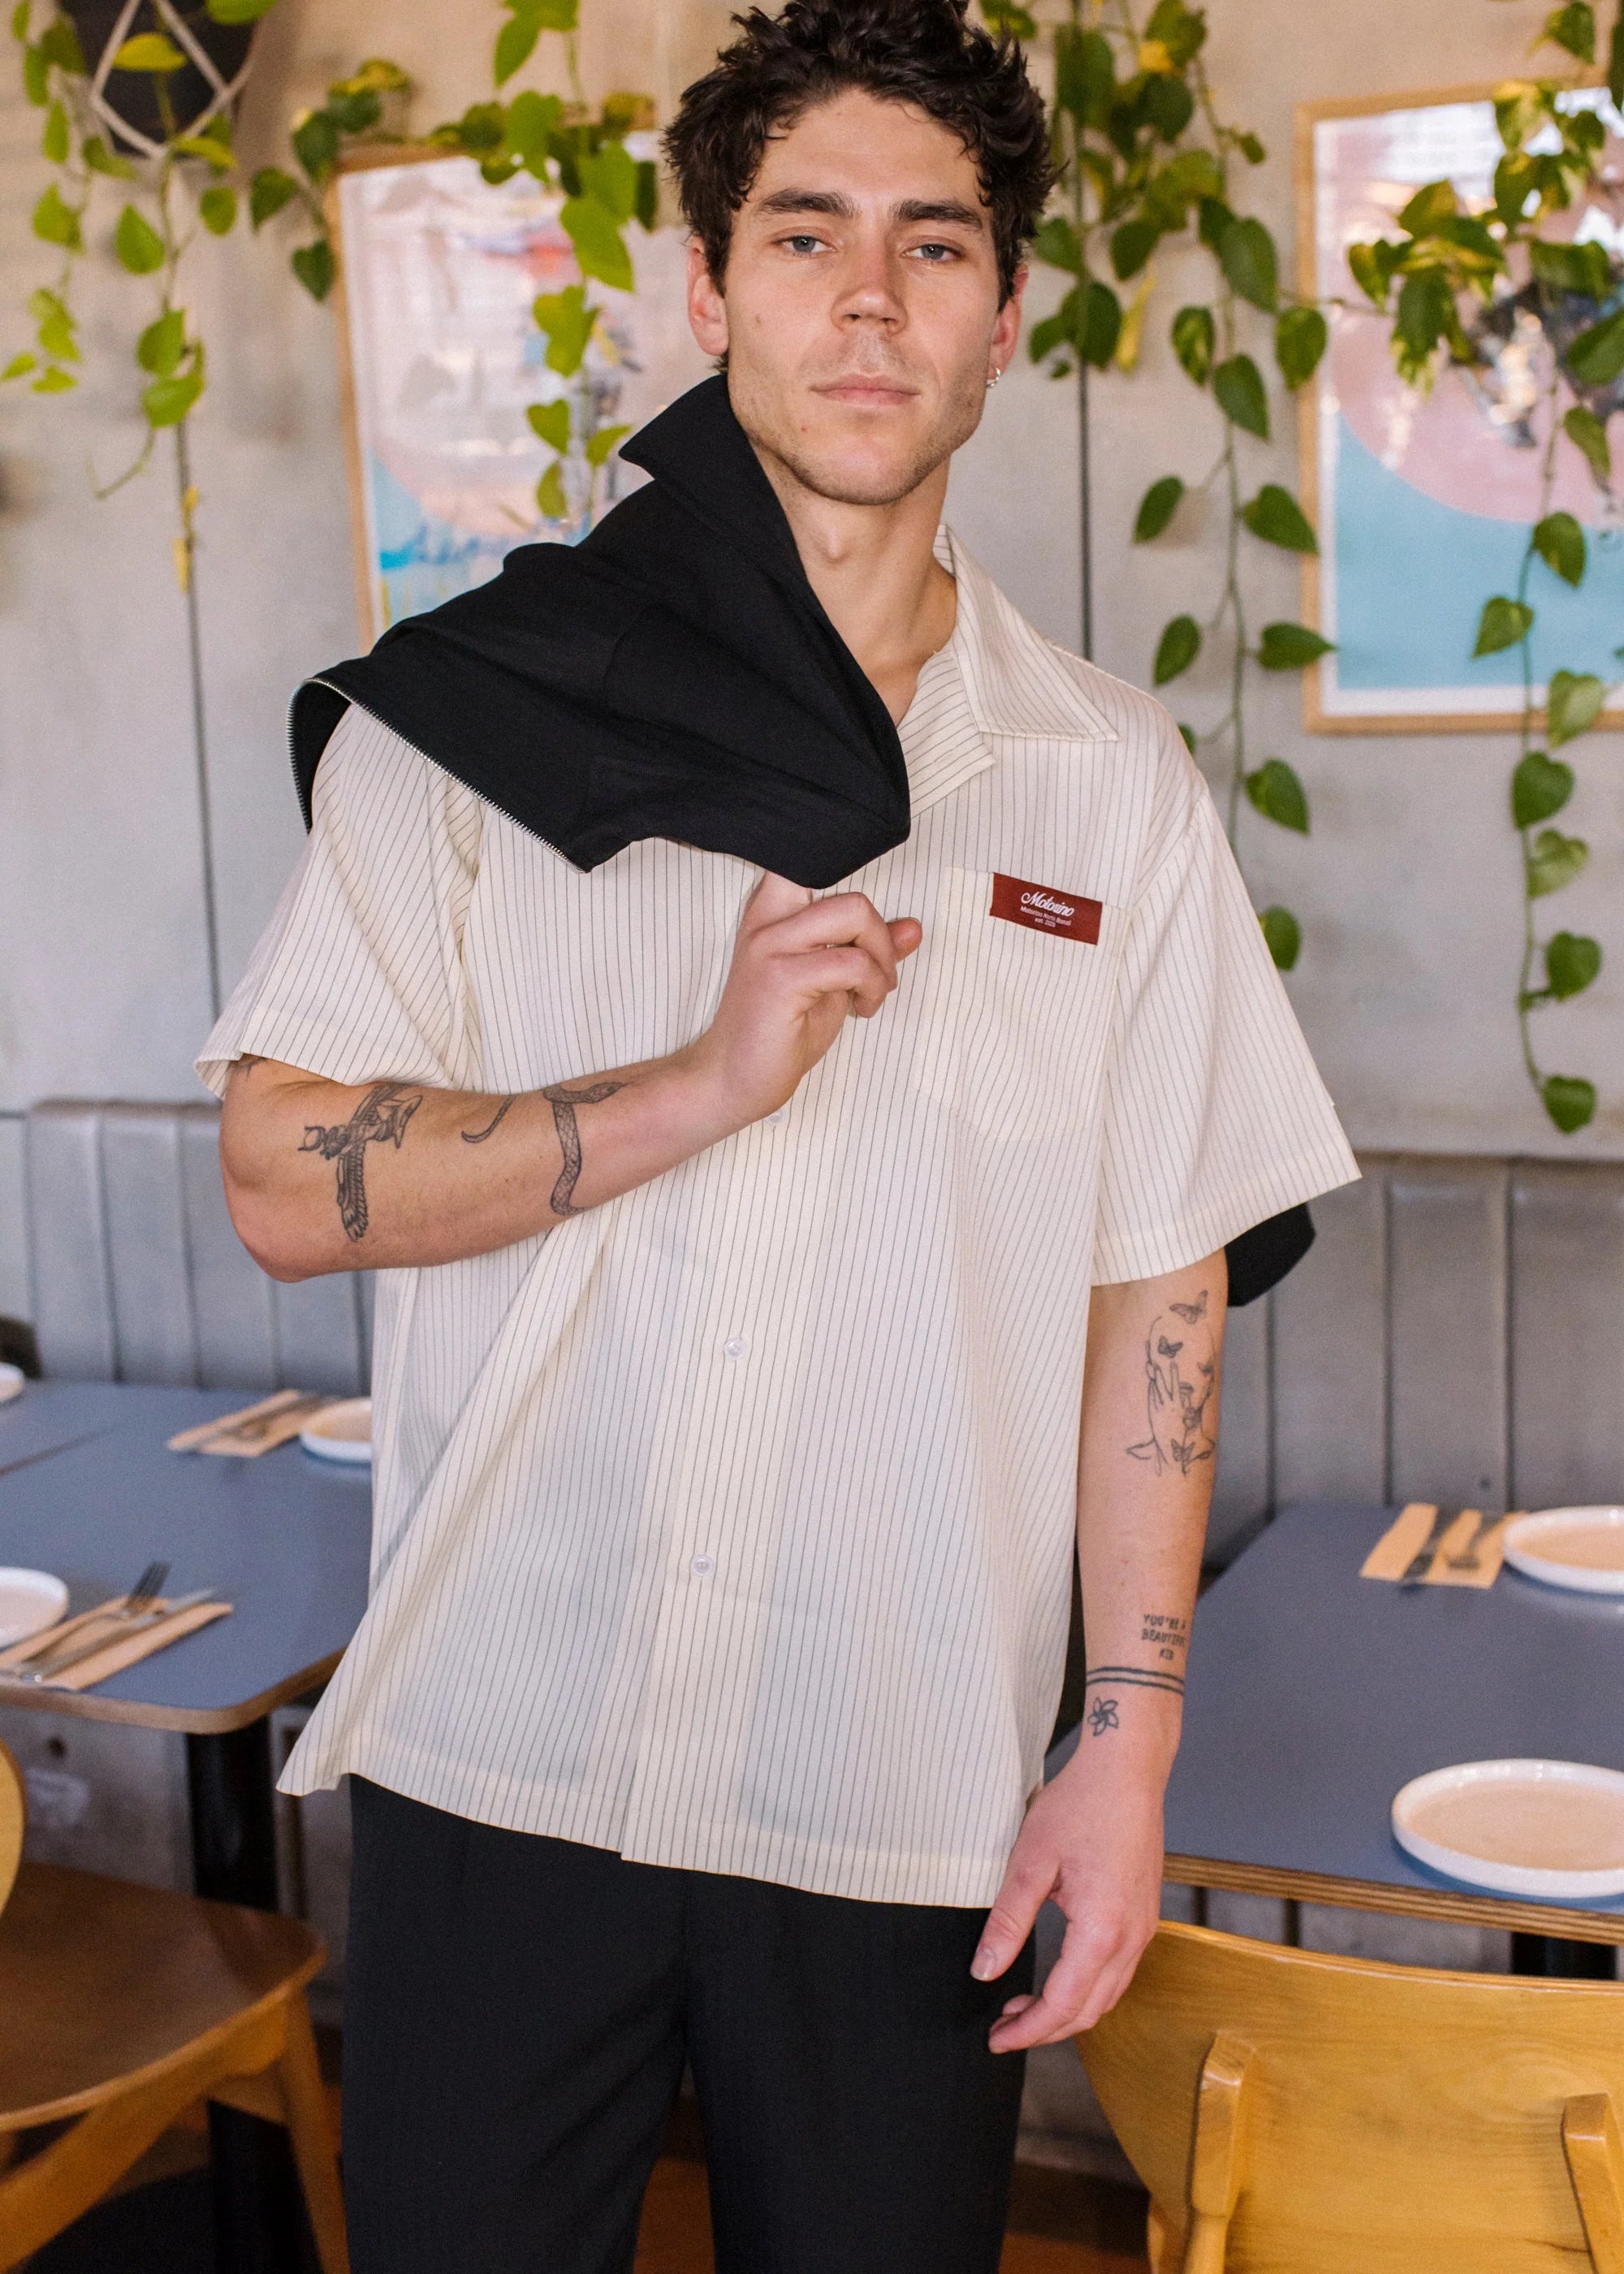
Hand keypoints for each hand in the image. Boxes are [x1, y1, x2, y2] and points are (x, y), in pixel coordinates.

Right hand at [685, 871, 921, 1130]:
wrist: (732, 1080)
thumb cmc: (778, 1032)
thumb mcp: (833, 984)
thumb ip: (866, 951)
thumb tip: (913, 928)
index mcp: (774, 910)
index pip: (810, 858)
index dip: (849, 866)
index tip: (865, 921)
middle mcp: (769, 919)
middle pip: (853, 893)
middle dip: (883, 938)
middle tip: (879, 977)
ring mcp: (771, 946)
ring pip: (856, 914)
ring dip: (882, 962)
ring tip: (871, 995)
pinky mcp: (780, 978)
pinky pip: (852, 963)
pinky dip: (872, 987)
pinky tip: (860, 1010)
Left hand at [972, 1734, 1167, 2053]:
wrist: (1128, 1771)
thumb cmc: (1080, 1805)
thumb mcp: (1031, 1860)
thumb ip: (1008, 1920)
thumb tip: (984, 1971)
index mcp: (1102, 1930)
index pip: (1063, 2005)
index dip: (1028, 2031)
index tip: (996, 2040)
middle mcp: (1131, 1939)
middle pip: (1089, 2011)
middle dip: (1045, 2029)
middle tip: (1002, 2028)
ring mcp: (1144, 1929)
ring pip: (1107, 1996)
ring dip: (1067, 2011)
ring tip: (1022, 2005)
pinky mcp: (1144, 1917)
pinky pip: (1118, 1972)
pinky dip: (1087, 1988)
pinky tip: (1059, 1975)